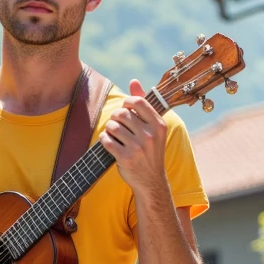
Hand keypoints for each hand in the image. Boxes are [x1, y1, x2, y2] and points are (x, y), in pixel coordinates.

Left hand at [99, 79, 168, 195]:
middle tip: (117, 123)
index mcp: (159, 125)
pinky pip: (106, 140)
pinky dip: (104, 139)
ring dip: (109, 128)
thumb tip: (133, 81)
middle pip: (122, 113)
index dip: (126, 102)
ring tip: (113, 133)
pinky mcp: (126, 158)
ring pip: (113, 126)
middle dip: (115, 116)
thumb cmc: (150, 151)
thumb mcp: (153, 129)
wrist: (151, 181)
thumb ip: (143, 105)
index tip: (125, 109)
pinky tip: (108, 142)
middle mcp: (150, 135)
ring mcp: (138, 148)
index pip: (138, 102)